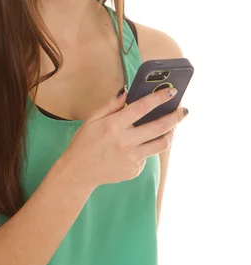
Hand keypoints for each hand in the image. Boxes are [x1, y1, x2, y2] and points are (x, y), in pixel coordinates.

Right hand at [60, 87, 187, 192]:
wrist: (79, 172)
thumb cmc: (84, 144)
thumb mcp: (92, 120)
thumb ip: (110, 105)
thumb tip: (127, 92)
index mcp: (114, 126)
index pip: (142, 108)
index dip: (159, 98)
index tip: (172, 92)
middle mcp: (125, 142)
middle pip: (159, 127)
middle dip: (175, 117)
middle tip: (184, 110)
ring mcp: (132, 158)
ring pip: (161, 144)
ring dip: (170, 134)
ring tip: (172, 127)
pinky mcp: (135, 170)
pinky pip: (148, 156)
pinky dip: (147, 147)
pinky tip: (140, 145)